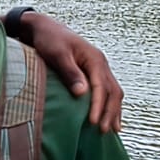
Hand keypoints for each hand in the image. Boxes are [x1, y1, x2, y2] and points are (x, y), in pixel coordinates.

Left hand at [22, 12, 123, 132]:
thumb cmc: (49, 40)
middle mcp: (102, 64)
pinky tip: (110, 117)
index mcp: (95, 59)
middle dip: (110, 112)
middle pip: (113, 91)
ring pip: (114, 92)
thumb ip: (70, 73)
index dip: (99, 106)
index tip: (94, 123)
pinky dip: (111, 105)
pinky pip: (108, 90)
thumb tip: (82, 93)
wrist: (45, 28)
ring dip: (114, 111)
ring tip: (112, 130)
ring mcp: (100, 68)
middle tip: (103, 132)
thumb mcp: (57, 54)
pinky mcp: (94, 72)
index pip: (101, 87)